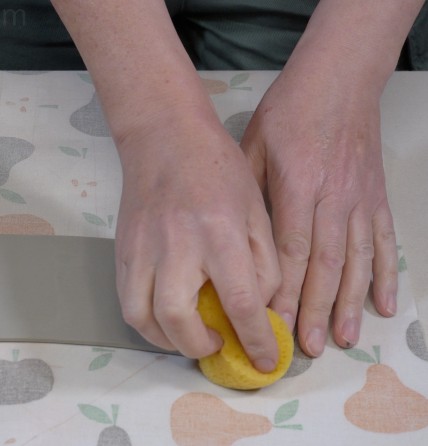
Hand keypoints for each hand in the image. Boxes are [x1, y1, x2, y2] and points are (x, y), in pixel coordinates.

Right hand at [114, 105, 280, 371]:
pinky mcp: (122, 250)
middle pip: (179, 320)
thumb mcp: (256, 211)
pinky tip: (166, 316)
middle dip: (201, 347)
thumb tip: (259, 309)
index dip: (255, 341)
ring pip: (142, 318)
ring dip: (167, 341)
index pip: (240, 302)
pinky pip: (126, 301)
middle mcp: (176, 246)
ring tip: (188, 336)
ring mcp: (142, 249)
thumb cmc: (217, 169)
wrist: (164, 137)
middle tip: (219, 343)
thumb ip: (265, 263)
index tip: (266, 362)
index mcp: (220, 233)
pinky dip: (146, 321)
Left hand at [241, 66, 397, 356]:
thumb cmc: (289, 112)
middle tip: (309, 347)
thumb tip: (236, 241)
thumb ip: (248, 193)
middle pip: (325, 264)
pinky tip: (383, 304)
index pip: (292, 251)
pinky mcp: (377, 197)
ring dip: (351, 302)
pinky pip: (384, 242)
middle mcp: (333, 199)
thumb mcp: (253, 146)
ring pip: (357, 260)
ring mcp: (360, 200)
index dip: (286, 292)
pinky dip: (386, 275)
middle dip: (317, 309)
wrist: (338, 80)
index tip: (276, 324)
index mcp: (298, 187)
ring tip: (345, 337)